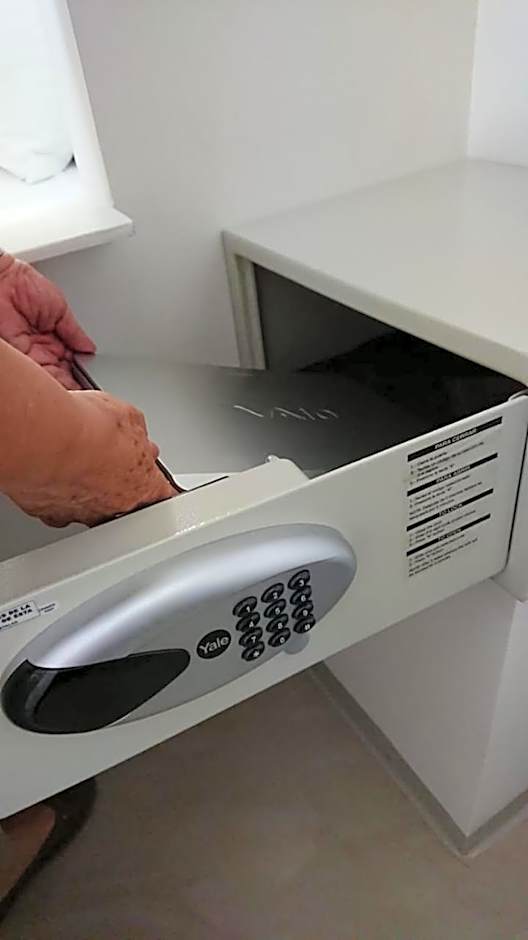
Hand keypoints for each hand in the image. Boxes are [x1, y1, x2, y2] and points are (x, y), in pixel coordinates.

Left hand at [0, 253, 95, 389]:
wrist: (1, 282)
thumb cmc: (22, 284)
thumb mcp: (61, 307)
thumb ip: (75, 332)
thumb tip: (89, 347)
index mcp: (52, 334)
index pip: (71, 358)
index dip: (83, 367)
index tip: (94, 375)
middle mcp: (40, 347)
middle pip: (63, 370)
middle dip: (77, 378)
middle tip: (91, 383)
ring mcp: (29, 354)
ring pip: (52, 377)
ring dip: (67, 383)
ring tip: (84, 386)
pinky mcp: (19, 360)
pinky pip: (39, 376)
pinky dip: (53, 382)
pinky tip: (67, 384)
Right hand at [5, 390, 175, 526]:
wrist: (46, 440)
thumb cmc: (89, 430)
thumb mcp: (128, 416)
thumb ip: (136, 431)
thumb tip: (133, 429)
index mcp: (143, 485)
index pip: (161, 494)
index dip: (156, 485)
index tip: (154, 480)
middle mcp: (114, 506)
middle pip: (123, 502)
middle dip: (117, 484)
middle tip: (105, 459)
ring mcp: (81, 513)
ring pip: (87, 505)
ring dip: (84, 487)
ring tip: (75, 461)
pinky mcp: (49, 512)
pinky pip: (56, 504)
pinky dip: (55, 490)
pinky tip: (52, 470)